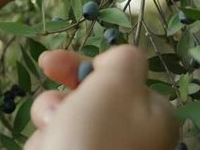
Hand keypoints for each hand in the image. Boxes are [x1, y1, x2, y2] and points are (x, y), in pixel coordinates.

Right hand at [25, 45, 177, 149]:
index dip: (81, 66)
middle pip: (86, 100)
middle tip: (53, 117)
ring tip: (51, 145)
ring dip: (49, 128)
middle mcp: (133, 138)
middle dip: (60, 103)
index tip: (47, 62)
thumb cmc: (95, 140)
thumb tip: (115, 63)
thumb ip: (123, 59)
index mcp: (154, 115)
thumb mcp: (116, 83)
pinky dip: (45, 148)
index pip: (116, 75)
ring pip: (64, 124)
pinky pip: (55, 146)